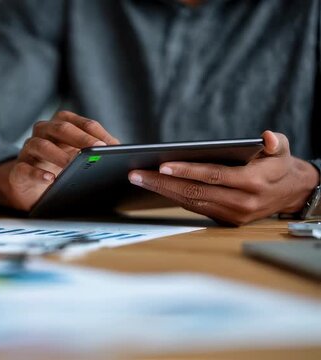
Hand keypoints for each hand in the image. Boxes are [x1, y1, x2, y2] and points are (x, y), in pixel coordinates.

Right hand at [0, 111, 118, 210]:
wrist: (29, 187)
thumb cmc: (59, 168)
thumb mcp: (78, 157)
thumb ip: (95, 151)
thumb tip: (122, 152)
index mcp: (60, 125)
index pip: (80, 122)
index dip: (97, 132)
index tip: (112, 145)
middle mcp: (42, 132)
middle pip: (60, 128)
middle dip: (81, 138)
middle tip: (97, 149)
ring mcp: (28, 150)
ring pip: (40, 145)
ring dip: (58, 154)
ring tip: (72, 165)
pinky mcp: (18, 170)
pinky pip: (25, 169)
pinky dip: (38, 173)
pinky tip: (50, 179)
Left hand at [128, 131, 319, 225]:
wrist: (293, 193)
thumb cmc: (281, 165)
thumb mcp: (283, 149)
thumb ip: (275, 142)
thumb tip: (267, 138)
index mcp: (254, 183)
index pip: (213, 176)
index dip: (187, 171)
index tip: (162, 165)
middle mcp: (242, 203)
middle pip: (195, 192)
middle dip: (162, 183)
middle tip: (136, 174)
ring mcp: (233, 215)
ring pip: (191, 203)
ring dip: (162, 191)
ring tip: (139, 179)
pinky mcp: (226, 221)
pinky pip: (195, 208)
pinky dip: (174, 197)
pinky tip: (156, 187)